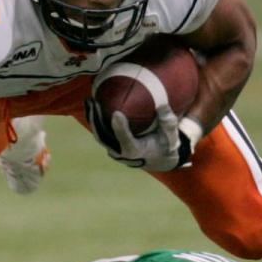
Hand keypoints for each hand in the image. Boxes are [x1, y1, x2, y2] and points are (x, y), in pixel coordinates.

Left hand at [85, 99, 201, 171]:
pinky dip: (95, 120)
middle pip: (104, 138)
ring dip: (92, 118)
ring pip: (99, 135)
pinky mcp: (110, 146)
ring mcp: (114, 151)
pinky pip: (100, 133)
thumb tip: (162, 105)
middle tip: (93, 102)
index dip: (121, 129)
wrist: (158, 160)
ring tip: (89, 100)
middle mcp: (122, 153)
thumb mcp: (172, 137)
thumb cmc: (165, 146)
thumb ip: (168, 123)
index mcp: (136, 152)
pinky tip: (93, 105)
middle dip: (96, 121)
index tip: (116, 114)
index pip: (126, 141)